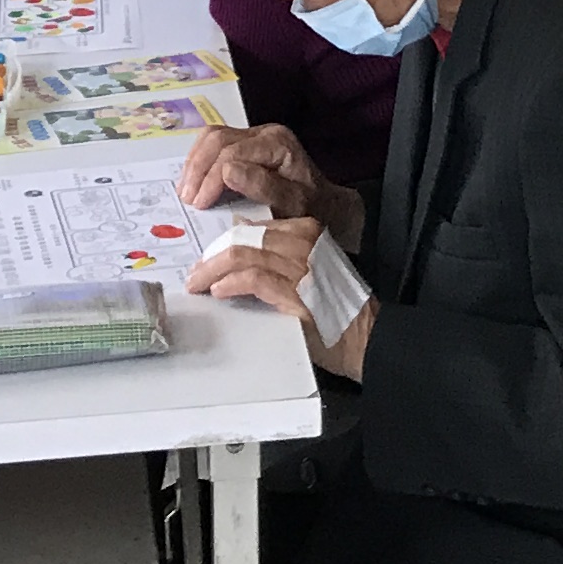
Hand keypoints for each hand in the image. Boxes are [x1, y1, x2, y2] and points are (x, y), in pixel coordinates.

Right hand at [176, 121, 353, 246]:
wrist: (325, 205)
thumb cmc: (311, 207)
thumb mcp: (293, 204)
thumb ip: (263, 187)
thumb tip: (227, 170)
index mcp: (278, 143)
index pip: (233, 152)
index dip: (211, 178)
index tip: (200, 205)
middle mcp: (265, 133)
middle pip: (218, 139)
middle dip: (198, 169)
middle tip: (188, 200)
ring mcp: (254, 135)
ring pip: (212, 137)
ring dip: (194, 164)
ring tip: (186, 193)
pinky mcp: (245, 143)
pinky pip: (213, 143)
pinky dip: (199, 161)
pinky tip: (193, 182)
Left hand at [186, 216, 373, 378]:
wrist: (367, 336)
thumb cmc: (336, 305)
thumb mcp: (309, 266)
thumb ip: (278, 250)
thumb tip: (240, 231)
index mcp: (307, 230)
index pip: (253, 228)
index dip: (224, 242)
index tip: (207, 259)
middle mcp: (304, 241)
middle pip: (243, 239)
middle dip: (212, 256)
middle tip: (196, 273)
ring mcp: (301, 265)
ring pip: (242, 255)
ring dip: (214, 271)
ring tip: (200, 284)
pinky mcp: (297, 291)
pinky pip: (253, 279)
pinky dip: (231, 283)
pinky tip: (219, 292)